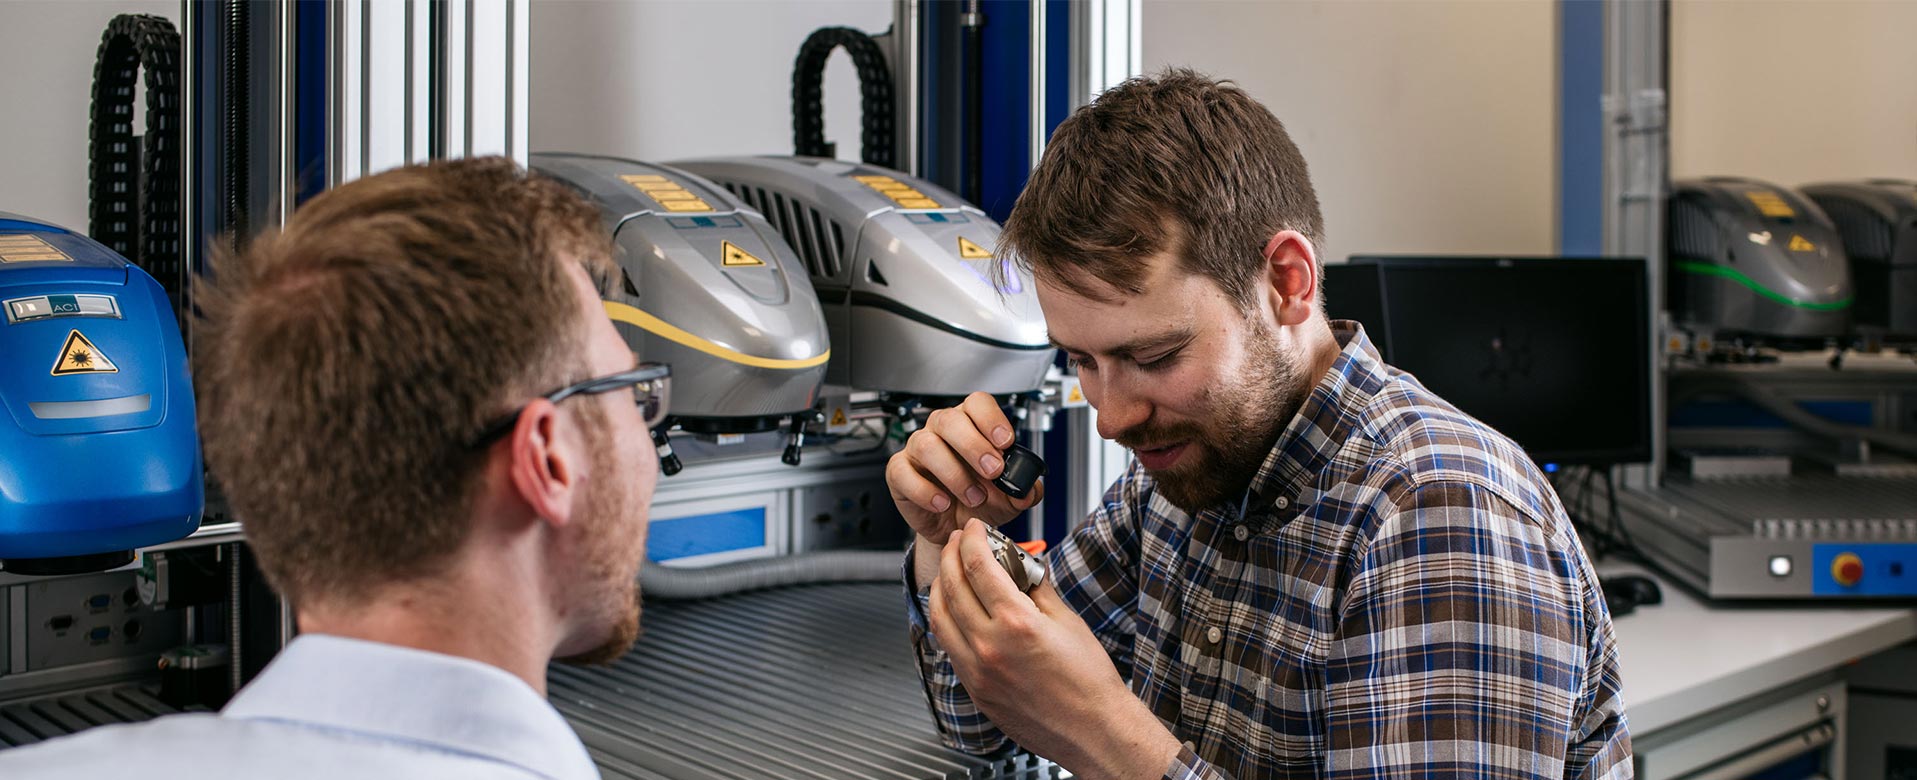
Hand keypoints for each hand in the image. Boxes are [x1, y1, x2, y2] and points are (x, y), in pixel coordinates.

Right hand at [886, 392, 1044, 544]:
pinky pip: (903, 473)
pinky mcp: (899, 473)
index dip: (991, 419)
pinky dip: (925, 491)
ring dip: (954, 473)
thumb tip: (1031, 488)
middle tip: (993, 470)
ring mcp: (917, 449)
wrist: (957, 527)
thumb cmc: (980, 501)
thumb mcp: (1009, 498)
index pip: (977, 403)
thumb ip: (1024, 490)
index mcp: (970, 424)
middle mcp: (942, 430)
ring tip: (973, 496)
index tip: (1006, 442)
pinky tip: (942, 503)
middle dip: (974, 445)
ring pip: (927, 445)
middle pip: (950, 420)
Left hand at [928, 520, 1180, 779]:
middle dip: (952, 556)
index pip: (979, 567)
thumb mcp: (1067, 621)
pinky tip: (954, 609)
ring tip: (949, 570)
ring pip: (940, 617)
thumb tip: (1020, 565)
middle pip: (953, 587)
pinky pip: (948, 646)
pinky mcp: (975, 689)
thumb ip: (1037, 588)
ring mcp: (977, 670)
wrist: (1093, 729)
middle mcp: (989, 646)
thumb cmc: (1088, 681)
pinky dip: (945, 619)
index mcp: (1016, 623)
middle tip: (958, 541)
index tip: (973, 528)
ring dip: (940, 586)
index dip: (972, 540)